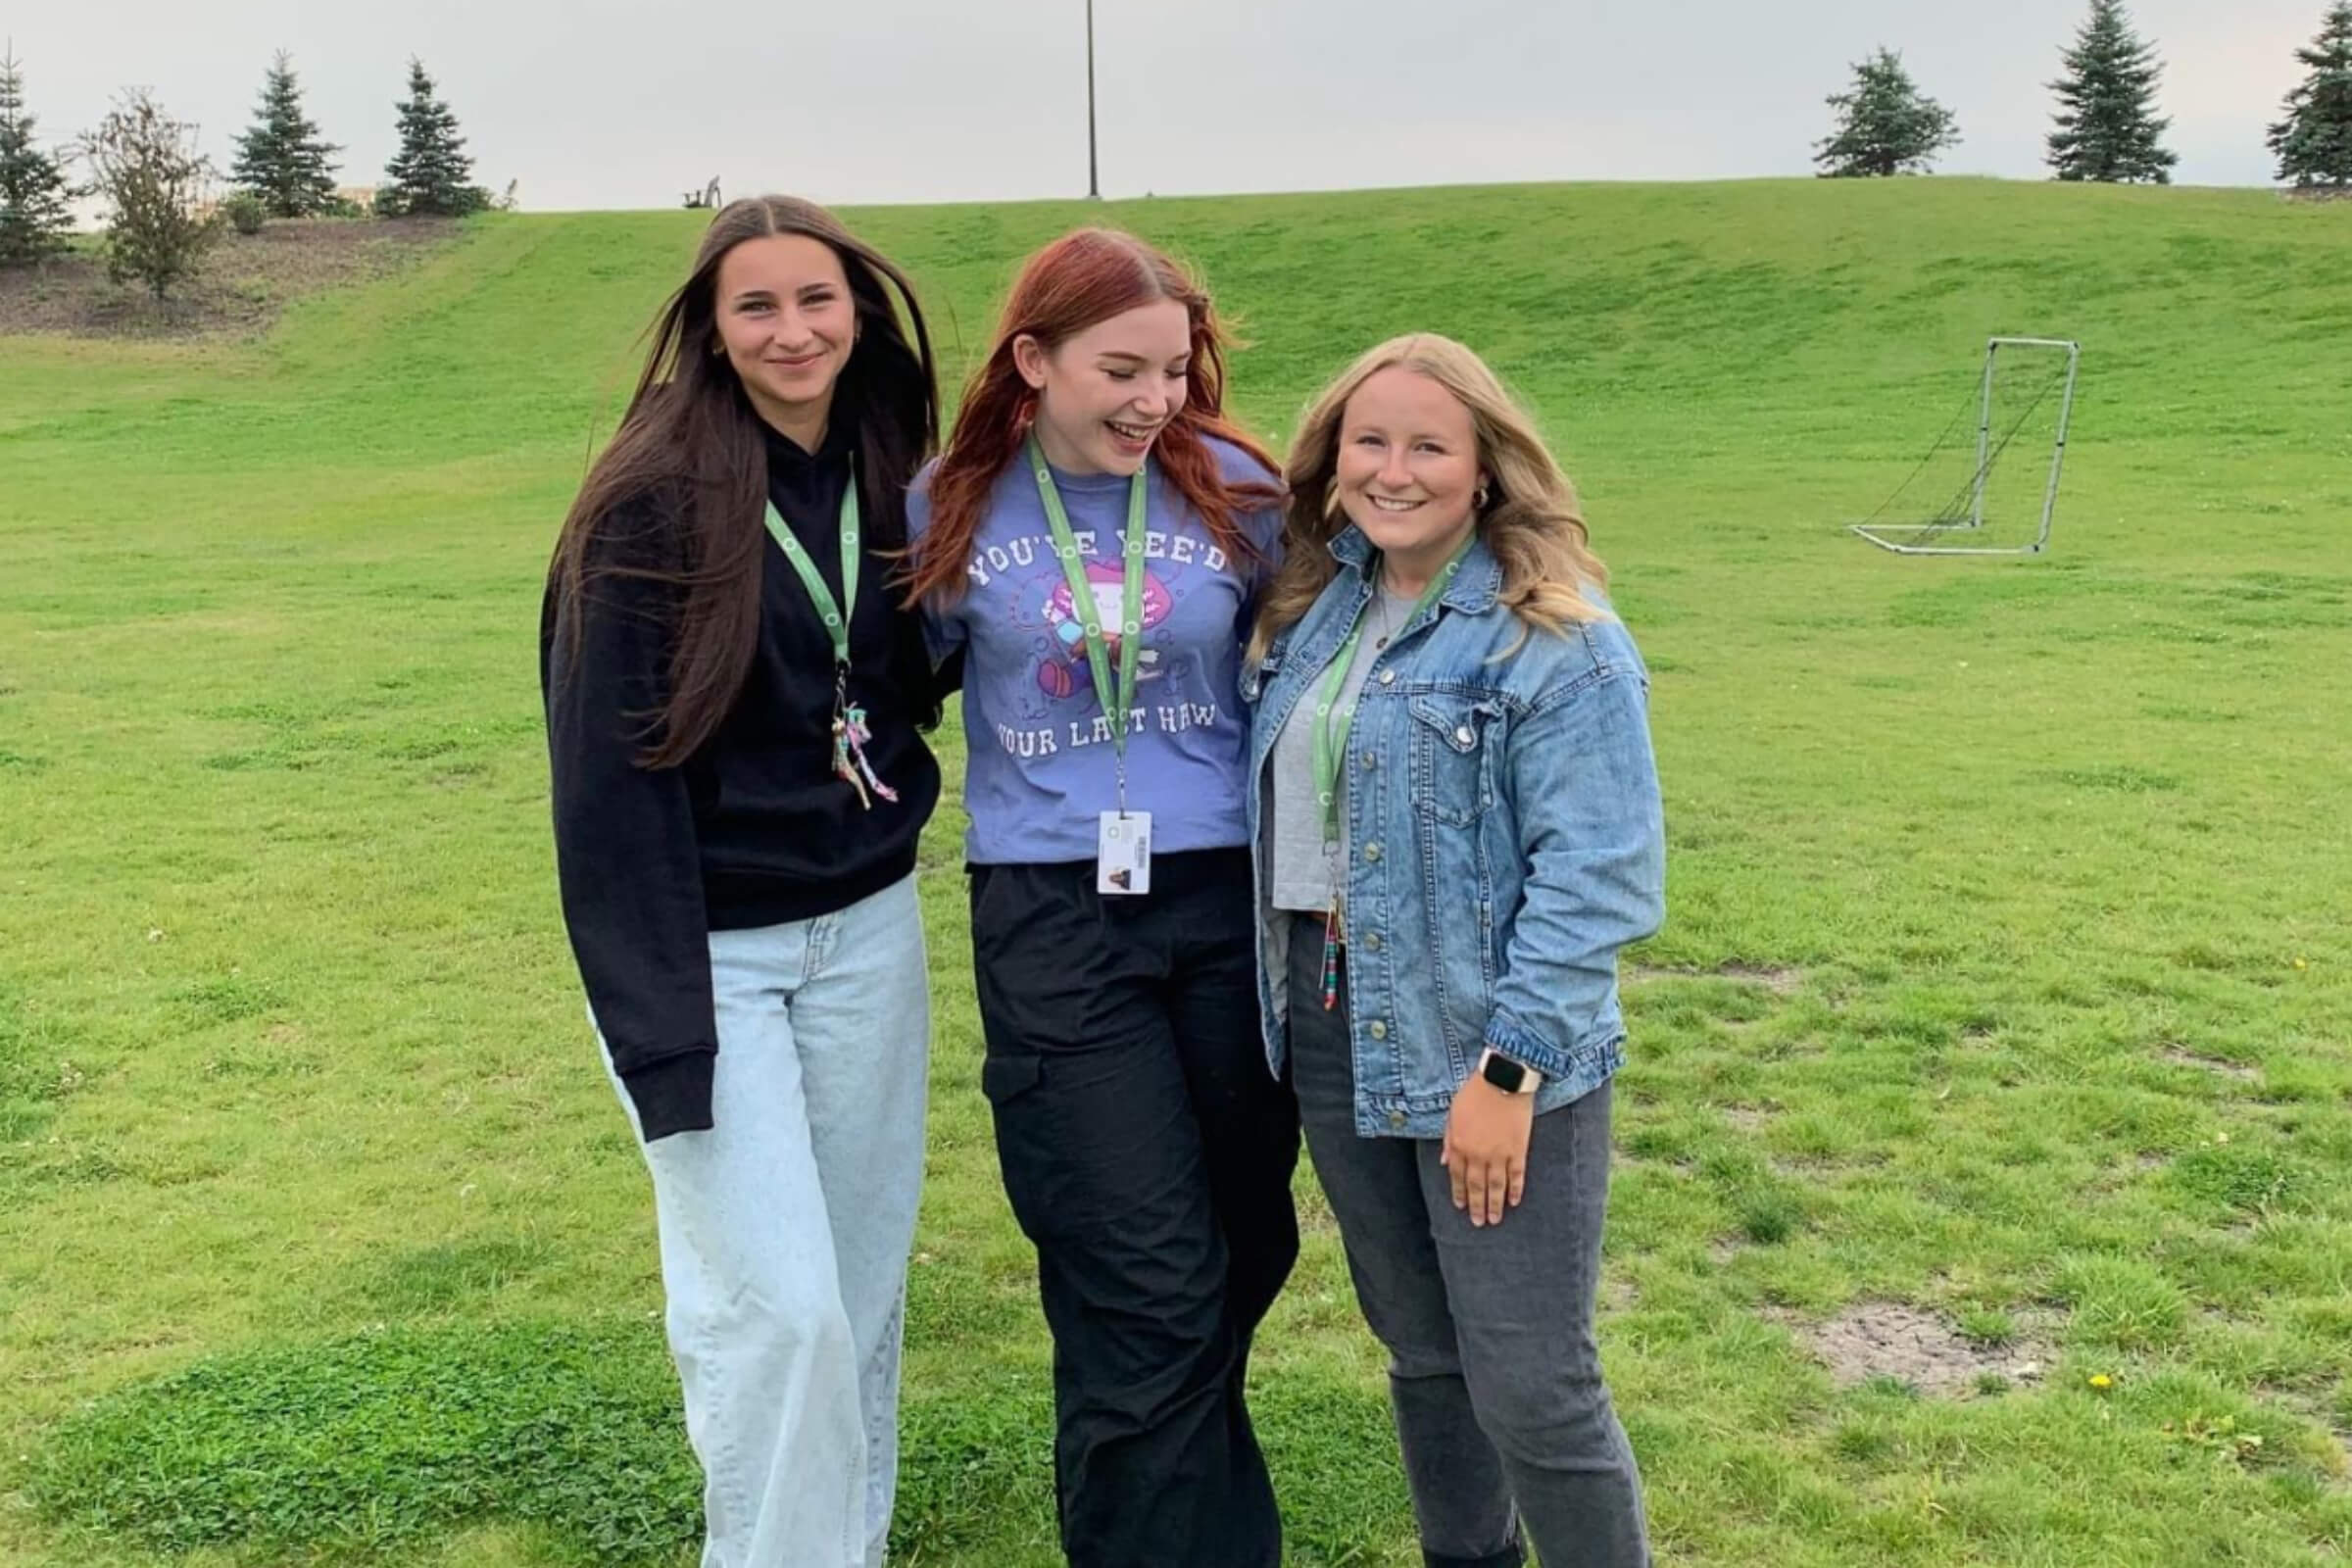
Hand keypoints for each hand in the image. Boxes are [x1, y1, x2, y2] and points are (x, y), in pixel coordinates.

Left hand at [1440, 1076, 1534, 1227]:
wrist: (1502, 1080)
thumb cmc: (1474, 1093)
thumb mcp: (1453, 1114)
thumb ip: (1448, 1139)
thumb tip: (1445, 1162)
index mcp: (1459, 1145)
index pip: (1458, 1176)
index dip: (1459, 1193)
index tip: (1461, 1207)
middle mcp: (1477, 1154)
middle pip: (1476, 1187)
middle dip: (1477, 1206)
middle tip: (1479, 1223)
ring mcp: (1499, 1154)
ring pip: (1496, 1186)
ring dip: (1495, 1205)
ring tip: (1495, 1220)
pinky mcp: (1518, 1150)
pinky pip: (1517, 1175)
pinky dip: (1516, 1190)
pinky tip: (1515, 1201)